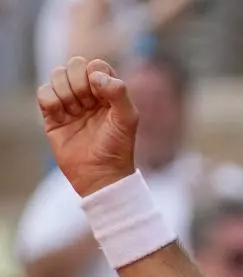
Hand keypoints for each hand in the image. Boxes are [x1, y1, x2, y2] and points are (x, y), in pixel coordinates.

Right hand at [37, 57, 137, 197]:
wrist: (100, 174)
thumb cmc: (118, 147)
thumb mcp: (128, 119)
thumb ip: (119, 92)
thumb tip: (95, 75)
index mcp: (109, 92)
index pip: (96, 65)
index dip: (95, 74)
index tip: (100, 95)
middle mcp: (89, 95)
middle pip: (74, 65)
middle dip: (78, 81)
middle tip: (86, 103)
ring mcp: (70, 103)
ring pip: (57, 75)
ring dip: (65, 91)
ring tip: (75, 111)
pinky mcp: (52, 115)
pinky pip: (43, 92)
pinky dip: (50, 100)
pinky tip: (61, 115)